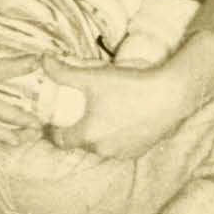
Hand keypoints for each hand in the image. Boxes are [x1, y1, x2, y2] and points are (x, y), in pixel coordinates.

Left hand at [41, 55, 188, 159]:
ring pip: (102, 144)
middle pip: (82, 141)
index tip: (57, 117)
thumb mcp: (93, 76)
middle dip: (80, 127)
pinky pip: (121, 145)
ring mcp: (123, 152)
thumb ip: (64, 72)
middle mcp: (103, 149)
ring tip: (104, 110)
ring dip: (99, 131)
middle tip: (82, 108)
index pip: (60, 140)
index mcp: (88, 135)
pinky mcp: (140, 150)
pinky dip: (118, 134)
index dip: (55, 129)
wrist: (170, 96)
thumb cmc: (130, 86)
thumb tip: (43, 61)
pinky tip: (124, 116)